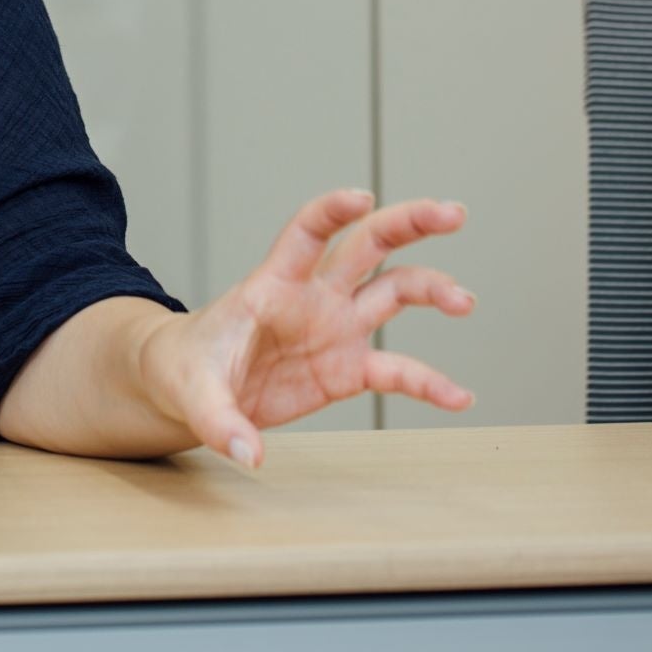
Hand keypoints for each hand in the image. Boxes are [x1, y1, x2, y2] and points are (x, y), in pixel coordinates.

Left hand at [138, 189, 473, 467]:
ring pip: (395, 291)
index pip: (307, 233)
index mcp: (273, 283)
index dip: (333, 211)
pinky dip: (429, 382)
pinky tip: (458, 396)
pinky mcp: (347, 368)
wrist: (187, 389)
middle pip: (369, 244)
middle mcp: (314, 296)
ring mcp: (336, 328)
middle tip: (453, 213)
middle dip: (410, 223)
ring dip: (433, 286)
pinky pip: (397, 371)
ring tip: (465, 301)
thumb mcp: (191, 392)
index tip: (362, 198)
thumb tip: (247, 454)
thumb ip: (219, 420)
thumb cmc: (186, 369)